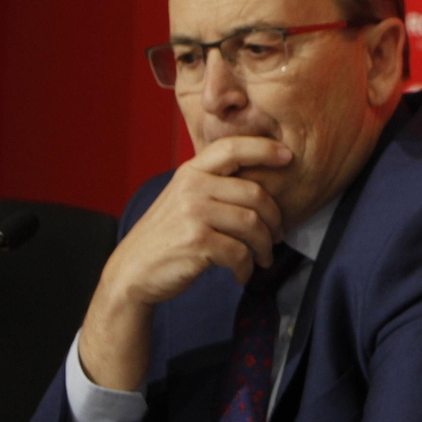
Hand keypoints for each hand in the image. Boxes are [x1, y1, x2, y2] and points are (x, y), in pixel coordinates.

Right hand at [80, 136, 290, 391]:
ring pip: (252, 224)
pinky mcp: (196, 241)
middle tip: (278, 236)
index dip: (264, 149)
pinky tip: (242, 274)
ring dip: (264, 246)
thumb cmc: (167, 236)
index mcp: (192, 172)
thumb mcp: (184, 199)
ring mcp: (193, 213)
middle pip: (255, 193)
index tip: (288, 156)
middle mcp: (192, 186)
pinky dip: (246, 268)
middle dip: (275, 219)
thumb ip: (214, 186)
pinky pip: (239, 252)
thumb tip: (263, 184)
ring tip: (263, 258)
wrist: (132, 270)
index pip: (232, 148)